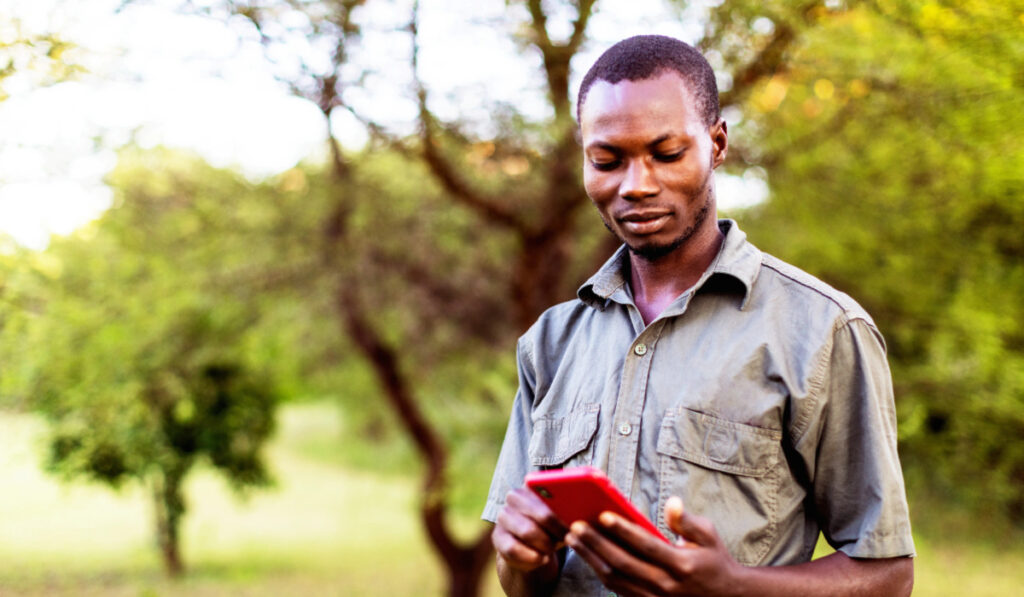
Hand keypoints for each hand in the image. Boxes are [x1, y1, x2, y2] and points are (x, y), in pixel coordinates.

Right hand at [492, 487, 567, 571]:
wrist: (529, 546)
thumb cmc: (552, 526)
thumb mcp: (561, 514)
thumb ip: (572, 506)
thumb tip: (592, 506)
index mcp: (531, 484)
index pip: (550, 495)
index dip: (566, 511)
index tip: (575, 526)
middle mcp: (513, 497)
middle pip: (542, 514)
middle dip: (558, 531)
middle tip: (567, 540)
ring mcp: (503, 516)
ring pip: (528, 532)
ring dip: (545, 544)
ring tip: (552, 549)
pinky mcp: (497, 537)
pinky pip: (514, 549)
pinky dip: (532, 557)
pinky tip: (541, 558)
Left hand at [564, 496, 743, 595]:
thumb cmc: (713, 560)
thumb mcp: (709, 536)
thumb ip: (687, 520)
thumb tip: (671, 502)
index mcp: (682, 565)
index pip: (647, 546)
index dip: (624, 531)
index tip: (603, 515)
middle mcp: (666, 585)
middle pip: (623, 563)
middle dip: (597, 544)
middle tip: (576, 525)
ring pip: (615, 579)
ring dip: (591, 558)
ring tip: (572, 538)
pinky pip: (616, 588)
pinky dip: (598, 570)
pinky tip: (585, 553)